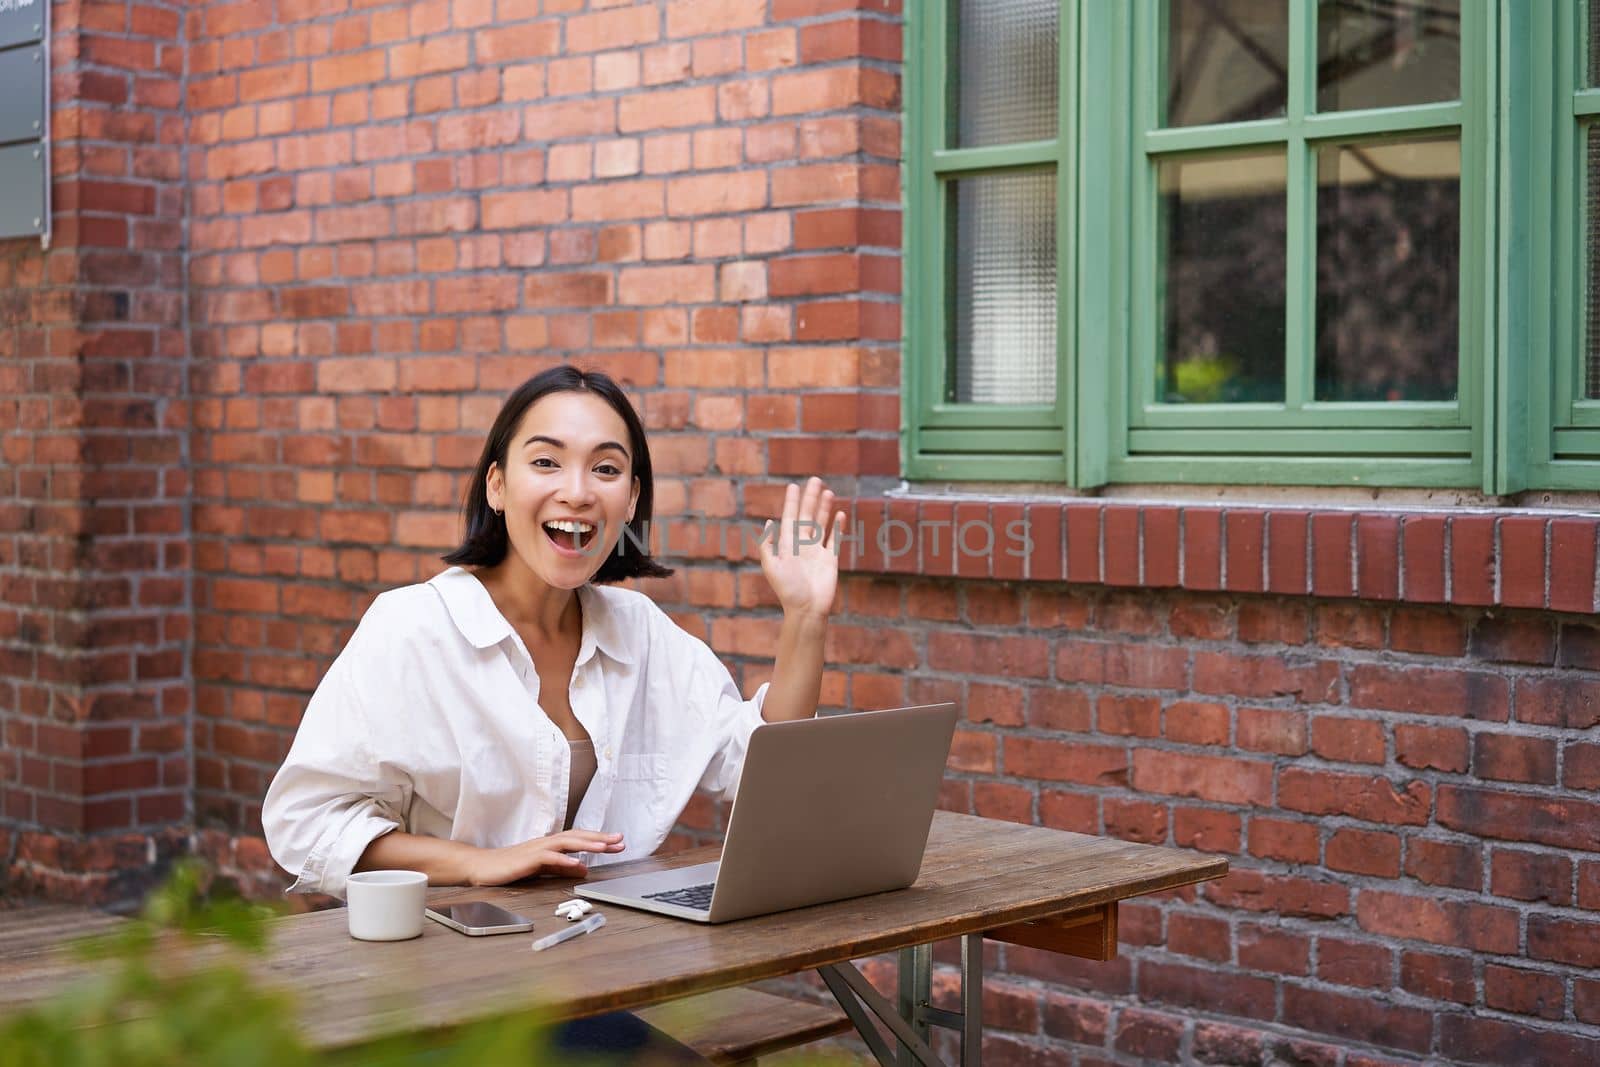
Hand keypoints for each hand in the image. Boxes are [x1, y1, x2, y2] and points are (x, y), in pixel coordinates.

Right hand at [468, 830, 624, 885]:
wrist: (481, 867)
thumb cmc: (510, 867)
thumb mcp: (542, 869)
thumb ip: (562, 868)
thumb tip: (584, 869)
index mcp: (551, 845)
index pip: (580, 839)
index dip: (599, 840)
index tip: (618, 842)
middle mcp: (546, 843)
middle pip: (577, 836)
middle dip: (599, 838)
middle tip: (620, 840)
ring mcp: (536, 849)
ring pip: (565, 842)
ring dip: (586, 844)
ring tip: (604, 847)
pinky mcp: (527, 859)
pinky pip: (548, 858)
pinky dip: (563, 860)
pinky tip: (577, 863)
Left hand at [758, 477, 843, 620]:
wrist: (806, 609)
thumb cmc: (787, 590)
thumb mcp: (771, 567)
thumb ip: (767, 546)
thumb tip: (768, 523)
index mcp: (787, 545)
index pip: (790, 518)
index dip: (792, 502)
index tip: (794, 486)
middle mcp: (802, 545)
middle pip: (807, 516)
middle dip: (810, 498)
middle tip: (815, 480)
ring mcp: (817, 551)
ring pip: (821, 524)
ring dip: (824, 508)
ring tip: (828, 492)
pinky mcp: (830, 559)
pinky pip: (835, 539)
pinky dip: (838, 527)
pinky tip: (840, 513)